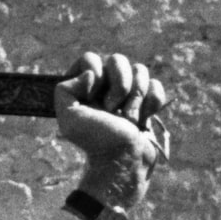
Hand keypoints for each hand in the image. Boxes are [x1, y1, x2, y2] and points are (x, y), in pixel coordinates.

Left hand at [54, 51, 168, 210]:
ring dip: (135, 97)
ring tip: (128, 119)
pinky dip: (152, 102)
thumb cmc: (95, 142)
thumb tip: (90, 73)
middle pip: (118, 60)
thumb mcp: (69, 118)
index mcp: (85, 88)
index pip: (90, 58)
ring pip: (140, 70)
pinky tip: (143, 118)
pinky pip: (157, 85)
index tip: (92, 96)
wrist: (124, 161)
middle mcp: (106, 87)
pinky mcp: (149, 102)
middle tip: (111, 109)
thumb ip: (64, 90)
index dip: (94, 72)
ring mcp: (130, 93)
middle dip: (118, 85)